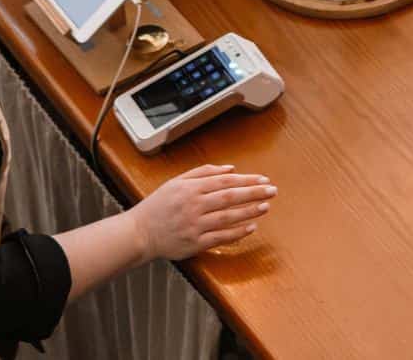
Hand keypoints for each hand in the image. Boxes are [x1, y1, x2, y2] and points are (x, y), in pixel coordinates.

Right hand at [128, 164, 275, 259]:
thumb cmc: (158, 206)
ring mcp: (194, 225)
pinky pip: (220, 238)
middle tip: (272, 190)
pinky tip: (251, 227)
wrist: (139, 233)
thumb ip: (203, 172)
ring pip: (228, 217)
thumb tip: (230, 168)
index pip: (225, 181)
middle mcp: (193, 205)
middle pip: (230, 197)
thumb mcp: (177, 182)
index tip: (263, 180)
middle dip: (254, 193)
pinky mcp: (194, 243)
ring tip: (266, 206)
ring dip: (249, 211)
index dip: (246, 180)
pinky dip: (237, 233)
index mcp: (190, 188)